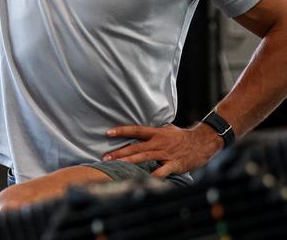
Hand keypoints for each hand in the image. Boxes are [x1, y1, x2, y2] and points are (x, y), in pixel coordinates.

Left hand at [102, 122, 223, 177]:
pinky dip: (155, 174)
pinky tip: (146, 179)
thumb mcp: (166, 130)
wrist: (202, 142)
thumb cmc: (182, 137)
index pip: (135, 130)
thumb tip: (140, 132)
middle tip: (106, 156)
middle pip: (136, 146)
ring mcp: (166, 153)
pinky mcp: (174, 164)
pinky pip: (163, 170)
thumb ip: (153, 133)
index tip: (108, 132)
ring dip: (130, 161)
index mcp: (156, 133)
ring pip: (145, 157)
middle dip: (120, 152)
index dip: (122, 131)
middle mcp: (159, 142)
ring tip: (118, 164)